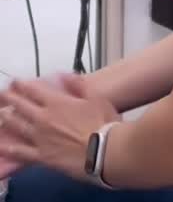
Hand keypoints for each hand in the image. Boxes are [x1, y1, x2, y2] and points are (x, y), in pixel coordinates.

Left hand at [0, 74, 120, 181]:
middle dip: (10, 98)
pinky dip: (11, 148)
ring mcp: (40, 138)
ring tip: (2, 115)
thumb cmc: (102, 123)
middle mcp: (44, 118)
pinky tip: (5, 145)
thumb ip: (78, 85)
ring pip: (18, 127)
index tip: (16, 81)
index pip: (34, 90)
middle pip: (21, 106)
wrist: (103, 152)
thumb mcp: (95, 97)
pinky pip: (22, 152)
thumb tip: (65, 75)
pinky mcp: (42, 156)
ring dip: (8, 119)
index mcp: (57, 103)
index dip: (23, 85)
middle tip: (3, 94)